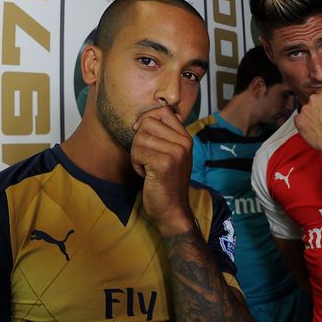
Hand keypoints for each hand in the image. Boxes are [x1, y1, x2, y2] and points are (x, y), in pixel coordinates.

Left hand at [131, 107, 193, 235]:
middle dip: (138, 139)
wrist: (172, 210)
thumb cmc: (166, 183)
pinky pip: (137, 152)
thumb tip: (143, 119)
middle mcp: (183, 143)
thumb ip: (163, 136)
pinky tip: (145, 174)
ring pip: (140, 138)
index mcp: (185, 138)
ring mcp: (175, 152)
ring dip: (136, 154)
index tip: (140, 132)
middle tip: (144, 157)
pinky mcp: (164, 163)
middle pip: (147, 123)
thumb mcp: (171, 155)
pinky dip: (136, 165)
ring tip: (146, 167)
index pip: (163, 111)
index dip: (146, 119)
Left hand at [294, 80, 321, 153]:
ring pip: (306, 110)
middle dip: (317, 108)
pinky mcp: (298, 119)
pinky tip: (312, 129)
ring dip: (310, 116)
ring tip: (319, 125)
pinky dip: (304, 124)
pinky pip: (299, 120)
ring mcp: (305, 109)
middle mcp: (314, 98)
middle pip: (313, 101)